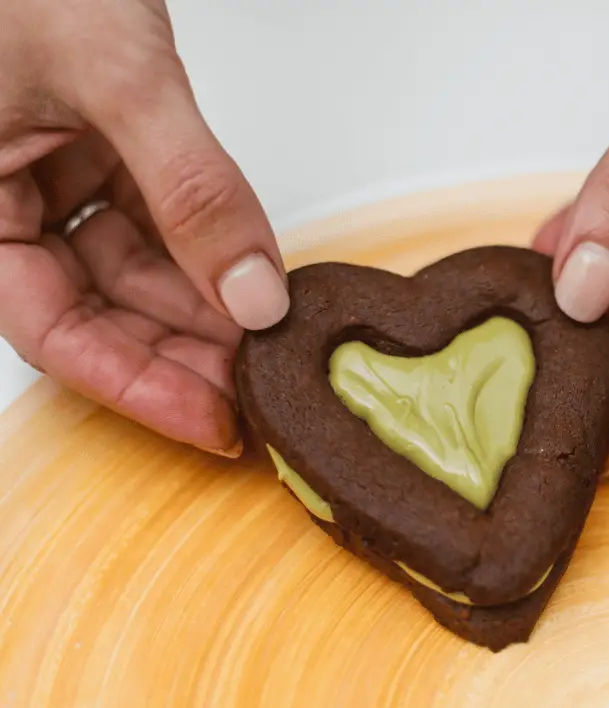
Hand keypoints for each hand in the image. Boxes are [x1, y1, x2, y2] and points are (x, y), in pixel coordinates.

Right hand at [0, 0, 287, 455]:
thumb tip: (253, 295)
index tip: (215, 423)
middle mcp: (3, 203)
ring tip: (272, 345)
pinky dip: (205, 252)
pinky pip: (153, 223)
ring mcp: (50, 179)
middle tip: (263, 392)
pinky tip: (257, 282)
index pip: (52, 331)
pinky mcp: (95, 153)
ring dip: (203, 309)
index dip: (136, 386)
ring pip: (131, 274)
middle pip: (98, 313)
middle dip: (182, 354)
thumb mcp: (115, 74)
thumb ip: (189, 188)